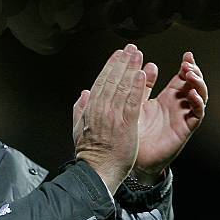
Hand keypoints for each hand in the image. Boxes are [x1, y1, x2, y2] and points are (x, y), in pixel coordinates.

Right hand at [73, 44, 145, 193]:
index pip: (100, 83)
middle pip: (112, 80)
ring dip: (131, 69)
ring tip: (138, 55)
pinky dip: (137, 87)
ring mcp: (113, 116)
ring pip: (122, 87)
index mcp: (90, 110)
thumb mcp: (77, 130)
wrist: (96, 171)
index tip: (117, 55)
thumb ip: (79, 111)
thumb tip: (82, 95)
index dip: (110, 67)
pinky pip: (132, 101)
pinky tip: (142, 74)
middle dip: (122, 62)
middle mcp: (100, 110)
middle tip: (131, 48)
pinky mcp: (126, 124)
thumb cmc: (90, 155)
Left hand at [134, 51, 207, 181]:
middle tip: (187, 64)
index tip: (187, 55)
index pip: (182, 78)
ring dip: (197, 83)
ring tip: (190, 75)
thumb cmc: (135, 134)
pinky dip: (197, 102)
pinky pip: (197, 113)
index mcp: (167, 99)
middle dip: (194, 71)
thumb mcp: (137, 106)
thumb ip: (143, 87)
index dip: (187, 65)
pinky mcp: (185, 128)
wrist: (134, 159)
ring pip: (200, 95)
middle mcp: (178, 106)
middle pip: (194, 83)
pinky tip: (191, 94)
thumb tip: (148, 65)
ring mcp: (183, 116)